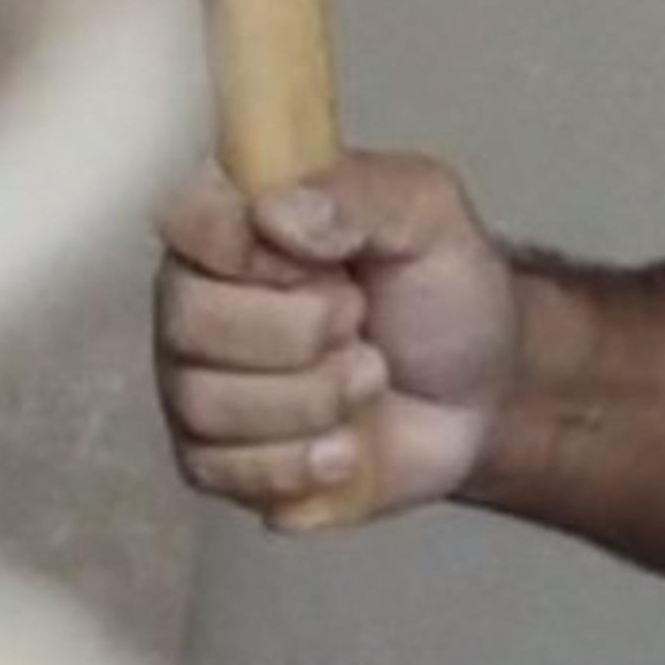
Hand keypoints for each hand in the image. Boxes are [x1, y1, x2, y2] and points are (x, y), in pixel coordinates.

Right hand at [149, 152, 519, 527]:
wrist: (480, 395)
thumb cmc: (443, 293)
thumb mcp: (428, 213)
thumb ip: (358, 194)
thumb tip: (276, 213)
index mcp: (236, 221)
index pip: (184, 224)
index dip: (247, 253)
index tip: (318, 265)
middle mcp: (198, 297)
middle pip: (190, 322)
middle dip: (300, 335)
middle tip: (359, 324)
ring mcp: (198, 381)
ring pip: (204, 403)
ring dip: (311, 401)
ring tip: (365, 379)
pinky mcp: (215, 458)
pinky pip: (217, 470)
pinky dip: (297, 463)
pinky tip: (344, 446)